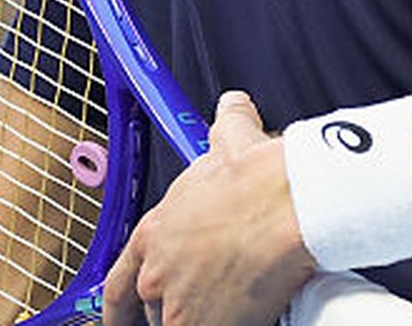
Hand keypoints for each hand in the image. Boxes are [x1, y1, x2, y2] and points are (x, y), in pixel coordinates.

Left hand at [104, 92, 316, 325]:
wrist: (293, 206)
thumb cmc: (262, 180)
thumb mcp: (232, 141)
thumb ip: (225, 126)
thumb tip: (232, 108)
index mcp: (155, 232)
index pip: (118, 282)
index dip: (118, 305)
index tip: (121, 316)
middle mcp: (157, 273)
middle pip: (152, 306)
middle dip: (176, 303)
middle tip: (202, 298)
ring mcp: (178, 306)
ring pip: (180, 323)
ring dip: (203, 315)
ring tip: (232, 301)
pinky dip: (232, 322)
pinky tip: (249, 313)